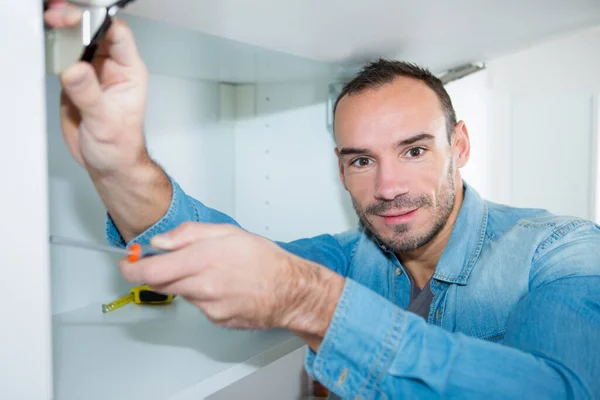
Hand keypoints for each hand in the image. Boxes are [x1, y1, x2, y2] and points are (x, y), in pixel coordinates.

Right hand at [45, 0, 148, 174]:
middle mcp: (111, 68)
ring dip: (62, 34)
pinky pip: (62, 58)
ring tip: (50, 29)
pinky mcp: (74, 81)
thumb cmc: (120, 147)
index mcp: (129, 72)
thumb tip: (76, 70)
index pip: (118, 35)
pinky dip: (52, 51)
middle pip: (94, 32)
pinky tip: (47, 48)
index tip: (79, 21)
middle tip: (58, 19)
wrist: (108, 164)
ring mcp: (92, 73)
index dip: (99, 23)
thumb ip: (90, 95)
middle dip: (76, 21)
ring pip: (77, 41)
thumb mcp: (106, 123)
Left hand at [118, 223, 344, 343]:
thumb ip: (189, 233)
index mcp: (203, 259)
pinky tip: (223, 286)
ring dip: (185, 282)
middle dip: (157, 273)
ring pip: (181, 293)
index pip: (151, 271)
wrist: (290, 291)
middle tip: (170, 261)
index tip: (127, 263)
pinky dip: (202, 295)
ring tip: (212, 270)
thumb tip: (160, 241)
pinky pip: (198, 305)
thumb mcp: (228, 232)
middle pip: (160, 284)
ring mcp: (208, 306)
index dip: (132, 269)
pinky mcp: (216, 319)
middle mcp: (202, 285)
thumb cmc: (265, 260)